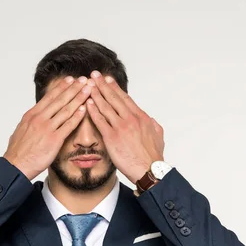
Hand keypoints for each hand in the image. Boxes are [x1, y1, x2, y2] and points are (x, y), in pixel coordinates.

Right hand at [4, 75, 91, 179]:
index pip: (49, 97)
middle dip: (73, 88)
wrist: (15, 165)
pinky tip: (84, 109)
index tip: (70, 80)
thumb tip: (33, 117)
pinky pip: (68, 125)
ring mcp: (47, 128)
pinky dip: (77, 116)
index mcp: (31, 115)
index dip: (61, 87)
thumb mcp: (21, 130)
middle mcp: (39, 118)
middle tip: (84, 80)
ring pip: (66, 110)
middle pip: (60, 100)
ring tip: (88, 90)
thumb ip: (30, 122)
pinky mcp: (54, 140)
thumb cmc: (17, 151)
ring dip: (79, 98)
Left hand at [86, 70, 164, 184]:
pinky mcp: (112, 137)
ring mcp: (121, 127)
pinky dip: (93, 111)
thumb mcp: (158, 137)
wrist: (149, 169)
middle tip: (94, 75)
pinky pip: (100, 121)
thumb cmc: (153, 157)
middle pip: (114, 98)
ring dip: (95, 94)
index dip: (115, 88)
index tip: (108, 79)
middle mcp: (130, 119)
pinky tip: (87, 104)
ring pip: (105, 107)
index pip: (125, 98)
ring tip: (87, 85)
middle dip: (102, 85)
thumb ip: (154, 126)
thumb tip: (151, 120)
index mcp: (141, 117)